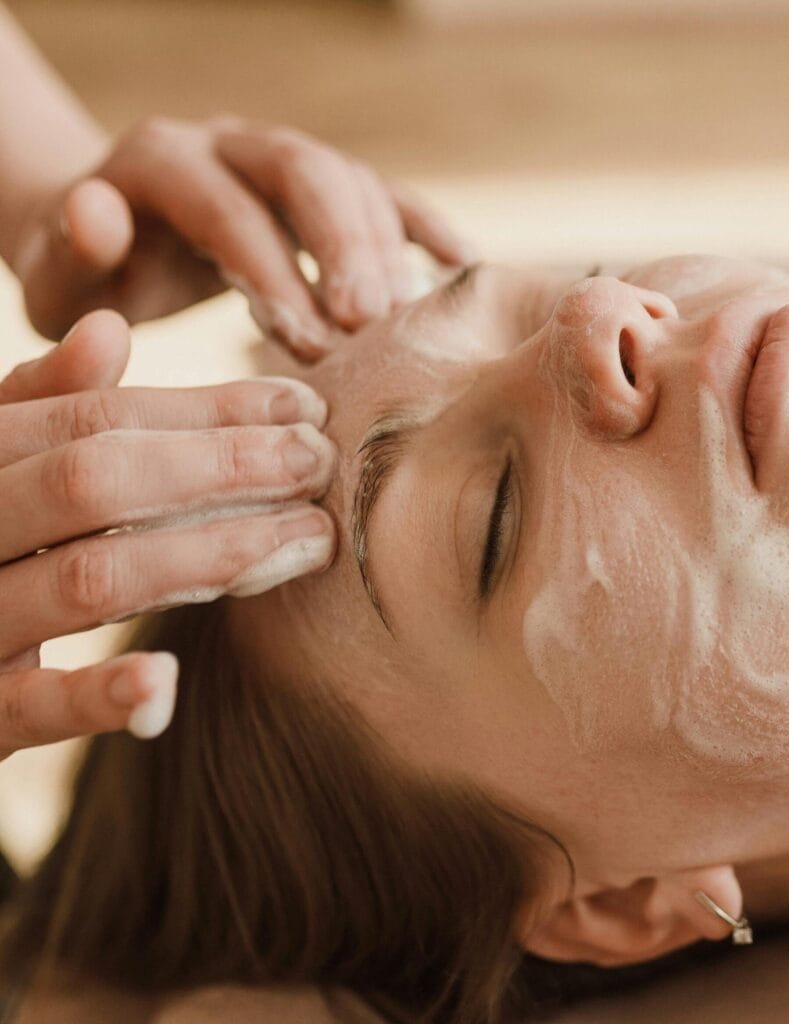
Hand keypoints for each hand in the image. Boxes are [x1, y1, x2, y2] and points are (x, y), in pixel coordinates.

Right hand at [0, 310, 336, 758]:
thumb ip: (38, 406)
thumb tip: (109, 329)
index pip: (93, 418)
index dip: (207, 409)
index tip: (304, 405)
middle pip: (97, 481)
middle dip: (222, 466)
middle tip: (320, 461)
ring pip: (89, 579)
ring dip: (209, 556)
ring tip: (310, 539)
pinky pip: (30, 707)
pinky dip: (99, 694)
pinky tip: (167, 679)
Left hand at [13, 117, 472, 358]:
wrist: (121, 244)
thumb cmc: (94, 279)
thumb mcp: (59, 276)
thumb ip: (71, 251)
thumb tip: (102, 215)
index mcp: (161, 161)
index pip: (227, 206)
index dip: (271, 270)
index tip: (306, 343)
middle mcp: (231, 143)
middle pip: (303, 171)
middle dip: (342, 246)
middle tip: (371, 322)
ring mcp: (284, 160)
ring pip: (351, 179)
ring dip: (385, 249)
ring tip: (405, 322)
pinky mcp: (323, 188)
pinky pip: (385, 194)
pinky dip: (425, 227)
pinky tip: (461, 266)